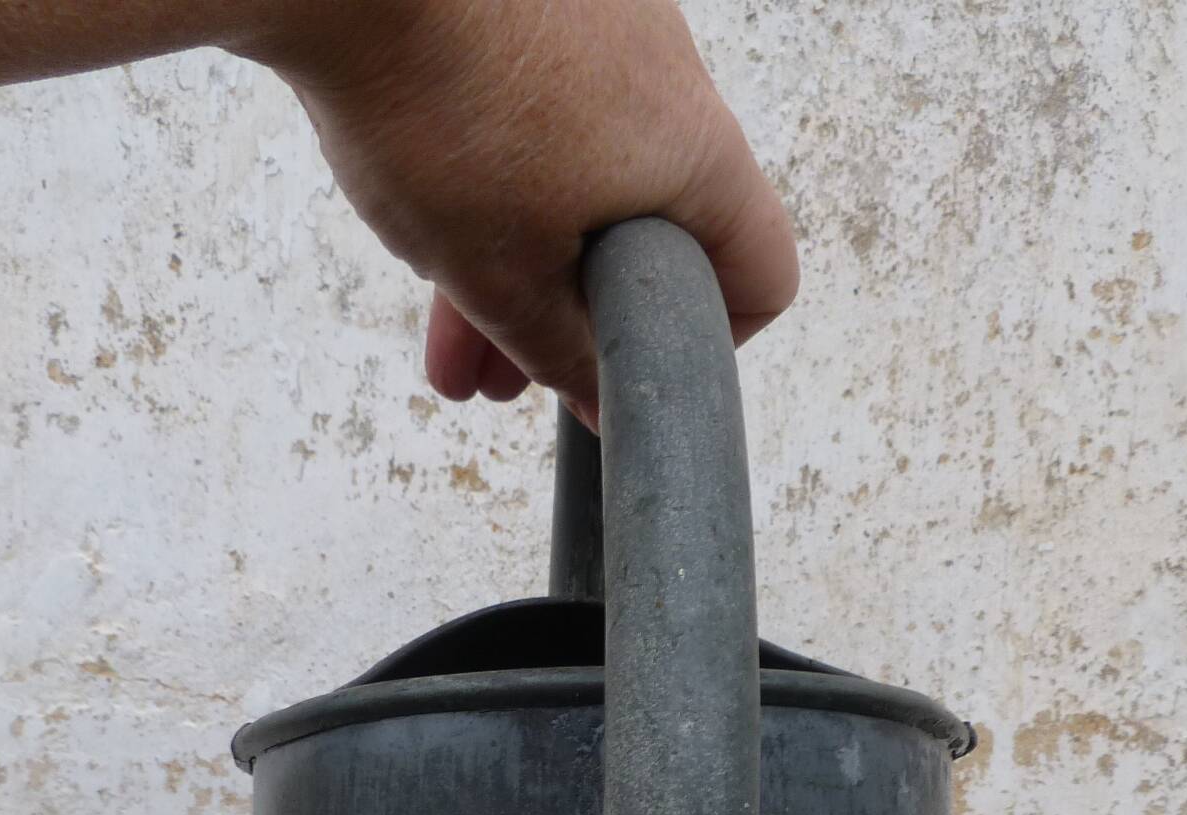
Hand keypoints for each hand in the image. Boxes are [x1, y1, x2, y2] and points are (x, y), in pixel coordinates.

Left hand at [254, 0, 797, 423]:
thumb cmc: (437, 108)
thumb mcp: (500, 277)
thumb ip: (567, 354)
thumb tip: (608, 403)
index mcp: (695, 153)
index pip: (763, 274)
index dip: (707, 345)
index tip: (623, 368)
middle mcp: (670, 79)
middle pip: (654, 234)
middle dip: (574, 320)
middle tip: (506, 374)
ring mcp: (604, 29)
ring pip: (583, 179)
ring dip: (520, 264)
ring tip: (450, 333)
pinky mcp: (537, 4)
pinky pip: (540, 116)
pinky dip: (498, 180)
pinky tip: (423, 218)